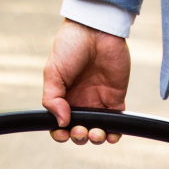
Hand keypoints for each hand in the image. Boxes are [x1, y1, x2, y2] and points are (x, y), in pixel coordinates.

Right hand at [42, 19, 128, 144]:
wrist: (95, 30)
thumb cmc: (70, 47)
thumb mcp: (52, 72)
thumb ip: (52, 99)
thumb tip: (61, 122)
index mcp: (62, 97)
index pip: (59, 124)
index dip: (59, 133)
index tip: (62, 132)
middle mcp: (80, 102)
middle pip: (78, 131)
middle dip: (78, 136)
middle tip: (80, 129)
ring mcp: (98, 102)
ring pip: (97, 130)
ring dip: (95, 138)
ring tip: (95, 132)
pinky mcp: (116, 99)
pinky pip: (116, 123)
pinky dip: (114, 134)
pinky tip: (110, 134)